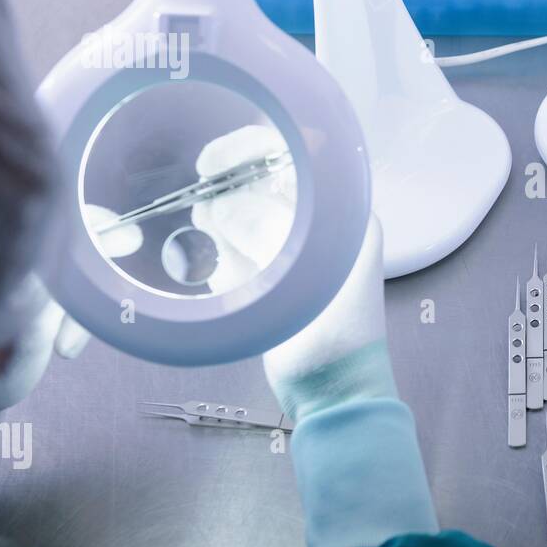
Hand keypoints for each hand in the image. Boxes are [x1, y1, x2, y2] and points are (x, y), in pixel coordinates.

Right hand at [187, 125, 385, 421]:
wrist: (336, 395)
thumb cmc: (339, 336)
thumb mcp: (306, 280)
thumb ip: (264, 237)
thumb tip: (217, 206)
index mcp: (345, 217)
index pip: (297, 161)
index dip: (253, 150)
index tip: (213, 161)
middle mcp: (323, 230)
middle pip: (266, 186)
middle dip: (230, 184)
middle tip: (202, 192)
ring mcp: (296, 257)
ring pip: (246, 219)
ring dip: (221, 218)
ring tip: (206, 223)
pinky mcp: (275, 284)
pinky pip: (239, 254)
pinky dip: (222, 253)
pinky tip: (211, 260)